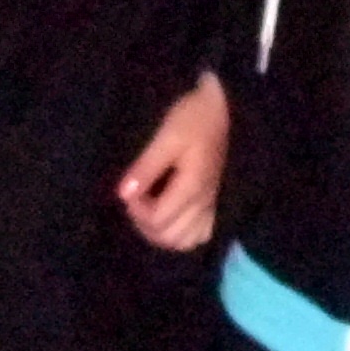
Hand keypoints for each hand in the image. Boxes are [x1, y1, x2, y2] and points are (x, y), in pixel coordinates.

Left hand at [115, 72, 229, 251]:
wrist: (226, 108)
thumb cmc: (194, 118)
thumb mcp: (166, 137)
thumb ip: (145, 168)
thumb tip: (123, 195)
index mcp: (192, 187)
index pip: (156, 220)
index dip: (135, 209)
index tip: (129, 188)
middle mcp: (204, 204)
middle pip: (168, 237)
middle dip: (144, 222)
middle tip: (137, 198)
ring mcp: (212, 206)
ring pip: (183, 242)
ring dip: (161, 232)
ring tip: (150, 208)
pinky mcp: (217, 204)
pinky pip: (200, 235)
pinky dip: (181, 233)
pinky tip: (170, 214)